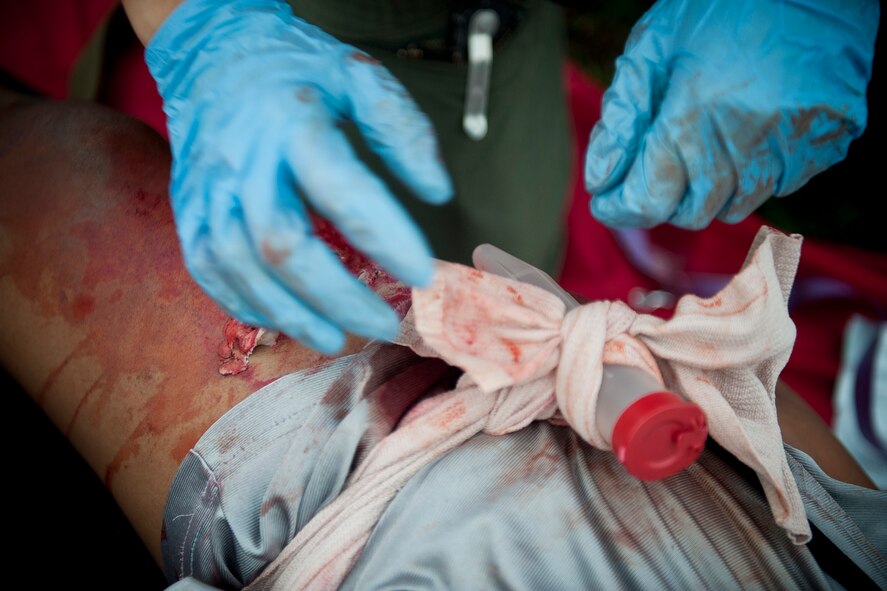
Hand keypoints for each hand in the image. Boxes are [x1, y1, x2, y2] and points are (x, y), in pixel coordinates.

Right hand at [146, 0, 451, 352]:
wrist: (211, 52)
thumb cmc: (295, 68)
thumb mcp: (359, 76)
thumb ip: (402, 130)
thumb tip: (437, 193)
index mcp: (292, 121)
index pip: (341, 190)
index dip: (385, 238)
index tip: (422, 273)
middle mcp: (243, 160)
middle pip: (281, 245)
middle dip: (339, 297)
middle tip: (385, 324)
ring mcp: (208, 189)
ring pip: (241, 268)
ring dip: (292, 314)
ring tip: (338, 337)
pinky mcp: (189, 209)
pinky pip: (210, 270)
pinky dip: (248, 304)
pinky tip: (286, 320)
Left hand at [584, 0, 878, 228]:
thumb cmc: (719, 6)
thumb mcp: (651, 49)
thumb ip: (622, 119)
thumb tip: (601, 180)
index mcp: (692, 119)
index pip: (648, 202)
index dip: (621, 208)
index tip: (608, 201)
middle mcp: (744, 142)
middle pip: (694, 212)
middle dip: (668, 197)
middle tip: (659, 163)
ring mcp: (794, 145)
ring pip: (738, 205)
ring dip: (713, 188)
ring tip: (707, 140)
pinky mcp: (829, 140)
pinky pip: (783, 183)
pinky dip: (758, 171)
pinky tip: (753, 128)